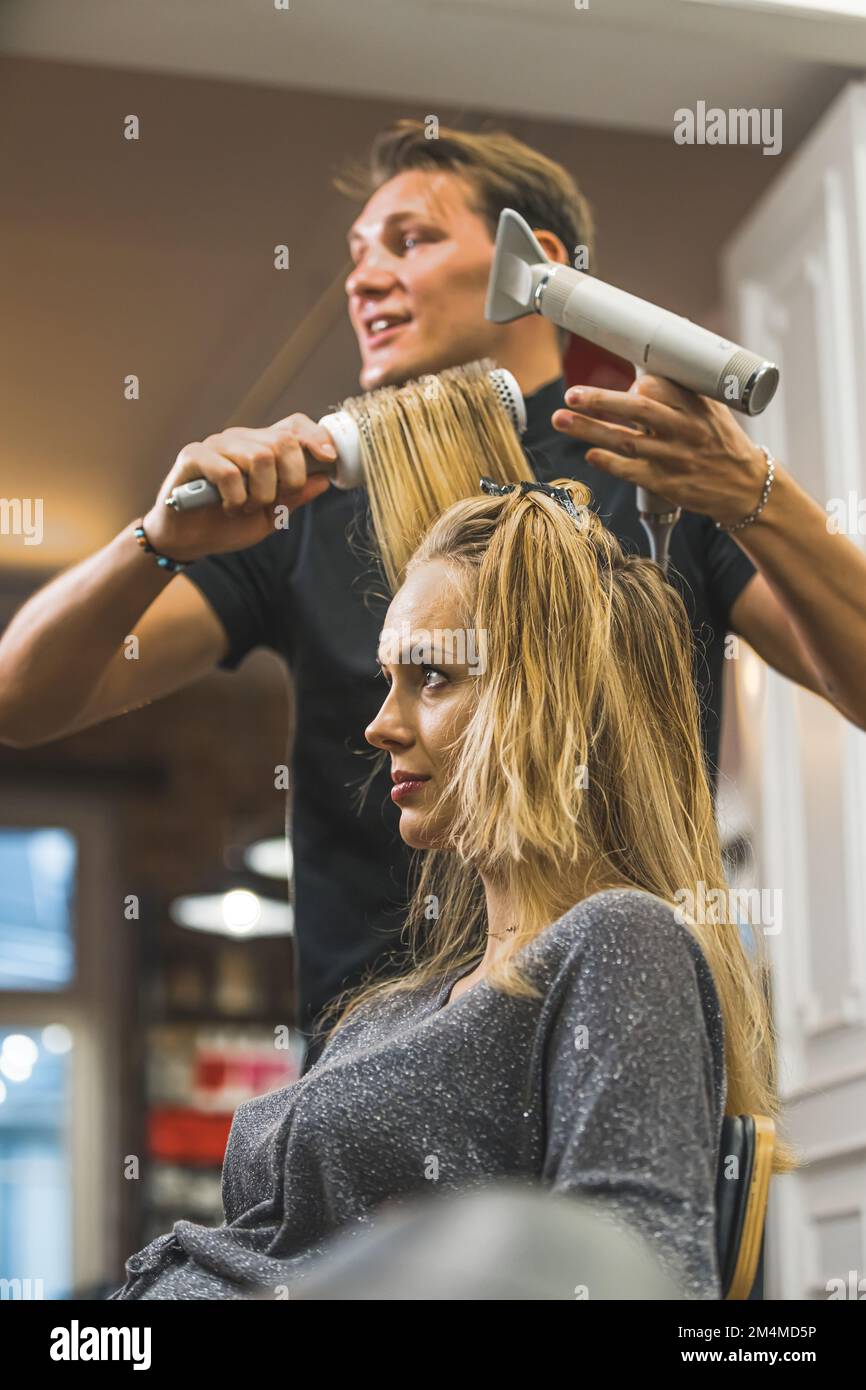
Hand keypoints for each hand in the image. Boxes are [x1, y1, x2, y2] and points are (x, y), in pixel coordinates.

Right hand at [143, 415, 335, 561]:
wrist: (188, 540)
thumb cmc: (228, 524)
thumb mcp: (270, 516)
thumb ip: (294, 497)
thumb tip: (324, 480)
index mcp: (261, 447)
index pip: (294, 425)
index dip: (315, 436)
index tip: (329, 459)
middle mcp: (240, 439)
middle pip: (283, 442)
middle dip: (289, 479)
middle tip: (271, 502)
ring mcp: (216, 445)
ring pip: (259, 456)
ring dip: (260, 493)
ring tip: (246, 508)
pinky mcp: (193, 456)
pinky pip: (227, 471)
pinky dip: (236, 497)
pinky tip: (228, 508)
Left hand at [551, 374, 768, 526]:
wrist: (744, 486)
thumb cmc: (720, 441)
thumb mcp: (711, 408)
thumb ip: (680, 388)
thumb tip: (652, 356)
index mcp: (696, 406)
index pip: (661, 387)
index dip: (636, 383)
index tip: (622, 381)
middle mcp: (685, 430)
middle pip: (638, 410)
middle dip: (601, 401)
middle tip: (571, 394)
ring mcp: (674, 458)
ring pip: (626, 441)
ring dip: (590, 430)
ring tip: (560, 419)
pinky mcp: (667, 484)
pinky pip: (632, 471)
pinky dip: (609, 462)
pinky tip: (589, 454)